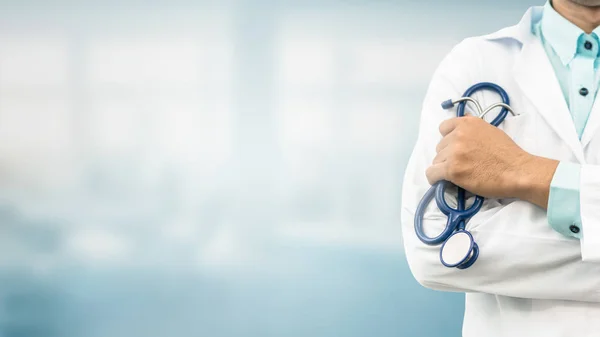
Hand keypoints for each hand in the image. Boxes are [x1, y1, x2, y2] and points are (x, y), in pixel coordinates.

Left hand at [425, 116, 558, 207]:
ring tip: (460, 173)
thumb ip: (473, 127)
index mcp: (467, 123)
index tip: (454, 147)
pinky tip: (441, 181)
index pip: (443, 128)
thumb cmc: (507, 153)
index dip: (448, 139)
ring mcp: (454, 152)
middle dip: (448, 155)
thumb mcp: (490, 130)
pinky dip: (434, 178)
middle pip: (440, 146)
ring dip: (444, 167)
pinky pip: (432, 174)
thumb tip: (462, 117)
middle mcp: (458, 135)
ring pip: (436, 160)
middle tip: (463, 163)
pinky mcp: (452, 170)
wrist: (517, 171)